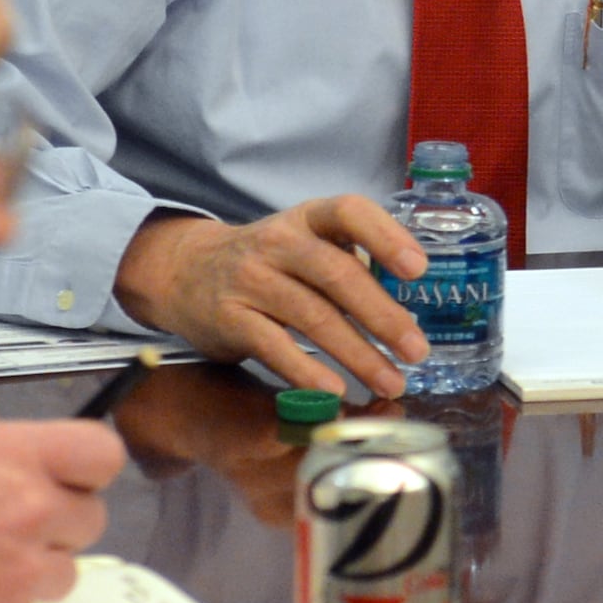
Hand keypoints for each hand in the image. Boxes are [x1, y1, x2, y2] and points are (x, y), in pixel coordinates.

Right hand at [0, 378, 124, 602]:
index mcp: (16, 458)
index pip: (101, 455)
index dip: (83, 467)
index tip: (61, 476)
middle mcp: (33, 514)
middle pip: (88, 518)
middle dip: (55, 521)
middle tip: (2, 524)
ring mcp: (24, 574)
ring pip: (61, 573)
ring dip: (29, 569)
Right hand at [117, 197, 427, 399]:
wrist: (183, 270)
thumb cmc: (267, 262)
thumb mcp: (305, 243)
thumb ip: (350, 264)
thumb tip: (408, 314)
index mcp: (308, 219)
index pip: (349, 212)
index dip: (386, 237)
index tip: (418, 269)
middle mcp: (279, 242)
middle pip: (337, 274)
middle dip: (383, 316)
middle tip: (417, 350)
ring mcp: (251, 279)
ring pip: (312, 316)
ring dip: (358, 354)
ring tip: (392, 381)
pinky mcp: (229, 317)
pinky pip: (273, 346)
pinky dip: (307, 371)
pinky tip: (336, 390)